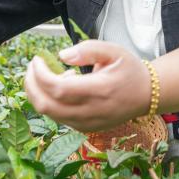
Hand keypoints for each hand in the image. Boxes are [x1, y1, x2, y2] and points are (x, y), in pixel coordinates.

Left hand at [24, 40, 150, 132]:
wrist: (147, 95)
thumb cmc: (129, 70)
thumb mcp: (114, 51)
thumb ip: (88, 49)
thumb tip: (62, 56)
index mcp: (99, 91)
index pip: (58, 88)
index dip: (40, 74)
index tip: (37, 59)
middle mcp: (91, 112)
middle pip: (46, 106)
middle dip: (31, 85)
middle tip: (32, 67)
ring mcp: (87, 124)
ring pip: (49, 114)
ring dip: (39, 93)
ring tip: (50, 74)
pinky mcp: (85, 129)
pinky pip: (58, 118)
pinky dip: (51, 103)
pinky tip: (62, 87)